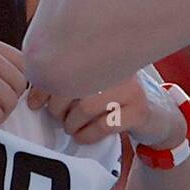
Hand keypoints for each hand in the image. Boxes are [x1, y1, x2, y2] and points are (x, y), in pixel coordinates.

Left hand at [26, 70, 185, 148]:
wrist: (156, 114)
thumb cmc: (115, 98)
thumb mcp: (94, 83)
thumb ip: (68, 79)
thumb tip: (33, 94)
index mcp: (102, 53)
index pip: (64, 64)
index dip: (44, 85)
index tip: (34, 103)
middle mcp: (118, 65)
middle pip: (72, 85)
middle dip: (58, 107)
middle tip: (59, 117)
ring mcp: (131, 87)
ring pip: (86, 106)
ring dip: (72, 123)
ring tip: (72, 127)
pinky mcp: (139, 111)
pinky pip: (104, 125)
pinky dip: (87, 134)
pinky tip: (84, 135)